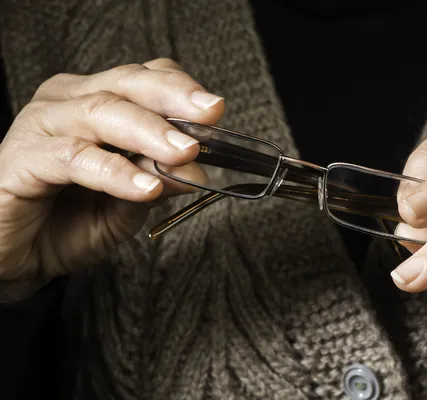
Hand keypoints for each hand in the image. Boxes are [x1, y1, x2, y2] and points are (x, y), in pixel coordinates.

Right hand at [0, 58, 223, 299]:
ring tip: (184, 155)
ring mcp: (41, 125)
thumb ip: (157, 179)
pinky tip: (144, 188)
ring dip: (150, 133)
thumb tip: (197, 169)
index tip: (216, 110)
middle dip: (173, 101)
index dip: (182, 89)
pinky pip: (74, 157)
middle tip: (210, 118)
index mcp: (96, 101)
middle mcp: (67, 102)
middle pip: (127, 85)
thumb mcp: (128, 202)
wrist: (16, 257)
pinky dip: (114, 172)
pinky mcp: (22, 158)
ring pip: (102, 113)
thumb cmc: (70, 222)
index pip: (145, 78)